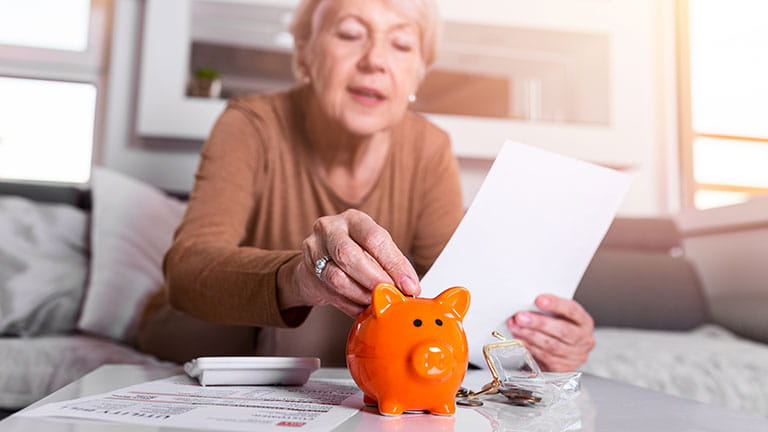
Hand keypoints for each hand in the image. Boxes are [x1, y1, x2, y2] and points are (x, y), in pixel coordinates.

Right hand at [277, 209, 419, 316]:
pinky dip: (351, 305)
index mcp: (354, 219)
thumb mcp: (375, 249)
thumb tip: (410, 287)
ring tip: (376, 303)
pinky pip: (331, 293)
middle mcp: (330, 229)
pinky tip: (362, 309)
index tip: (409, 285)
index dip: (394, 264)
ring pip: (337, 277)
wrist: (318, 260)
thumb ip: (392, 263)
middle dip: (374, 280)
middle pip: (349, 254)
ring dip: (361, 295)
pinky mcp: (307, 272)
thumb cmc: (354, 251)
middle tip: (390, 294)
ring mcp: (314, 249)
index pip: (374, 238)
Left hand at [507, 295, 594, 371]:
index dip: (556, 304)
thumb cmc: (560, 330)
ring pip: (551, 345)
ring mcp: (575, 355)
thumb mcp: (560, 317)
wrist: (564, 355)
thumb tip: (525, 304)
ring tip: (515, 327)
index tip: (539, 300)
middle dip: (539, 323)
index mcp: (584, 322)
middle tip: (520, 317)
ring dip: (530, 335)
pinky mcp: (564, 367)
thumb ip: (548, 311)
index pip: (572, 310)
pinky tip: (520, 340)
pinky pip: (545, 356)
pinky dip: (530, 347)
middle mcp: (583, 339)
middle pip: (562, 330)